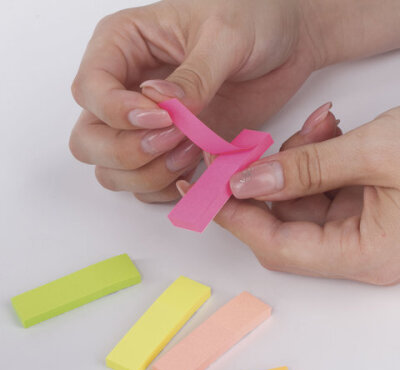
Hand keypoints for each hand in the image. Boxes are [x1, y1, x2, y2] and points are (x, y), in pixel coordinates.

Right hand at [69, 0, 320, 202]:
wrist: (288, 41)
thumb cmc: (253, 17)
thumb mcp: (224, 36)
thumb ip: (193, 77)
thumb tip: (161, 107)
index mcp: (123, 47)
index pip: (90, 91)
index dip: (117, 113)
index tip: (162, 119)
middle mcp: (126, 91)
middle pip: (89, 140)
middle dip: (127, 152)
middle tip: (174, 139)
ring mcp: (147, 128)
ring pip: (113, 171)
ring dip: (148, 173)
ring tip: (192, 150)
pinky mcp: (172, 150)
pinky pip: (147, 186)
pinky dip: (166, 188)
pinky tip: (195, 168)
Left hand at [181, 105, 399, 284]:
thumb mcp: (377, 152)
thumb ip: (307, 169)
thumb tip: (246, 182)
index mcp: (367, 254)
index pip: (278, 247)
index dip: (235, 219)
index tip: (201, 191)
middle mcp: (361, 248)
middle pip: (284, 223)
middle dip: (263, 181)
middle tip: (244, 148)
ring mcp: (364, 225)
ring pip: (300, 199)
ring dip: (294, 161)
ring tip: (319, 125)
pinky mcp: (366, 201)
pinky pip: (322, 184)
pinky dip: (315, 157)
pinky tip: (329, 128)